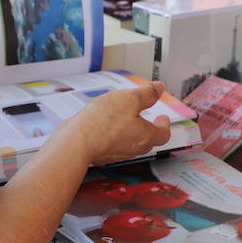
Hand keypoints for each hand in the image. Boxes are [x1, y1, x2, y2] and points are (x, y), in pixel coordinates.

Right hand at [48, 81, 172, 165]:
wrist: (77, 142)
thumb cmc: (103, 122)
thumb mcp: (129, 98)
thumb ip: (146, 94)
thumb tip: (159, 88)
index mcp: (146, 135)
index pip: (163, 133)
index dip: (164, 125)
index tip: (163, 118)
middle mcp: (134, 148)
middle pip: (148, 140)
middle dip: (148, 128)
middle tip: (146, 118)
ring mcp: (117, 154)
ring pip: (130, 143)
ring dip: (130, 132)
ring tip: (124, 119)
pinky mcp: (102, 154)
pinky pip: (112, 145)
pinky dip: (113, 136)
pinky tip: (104, 126)